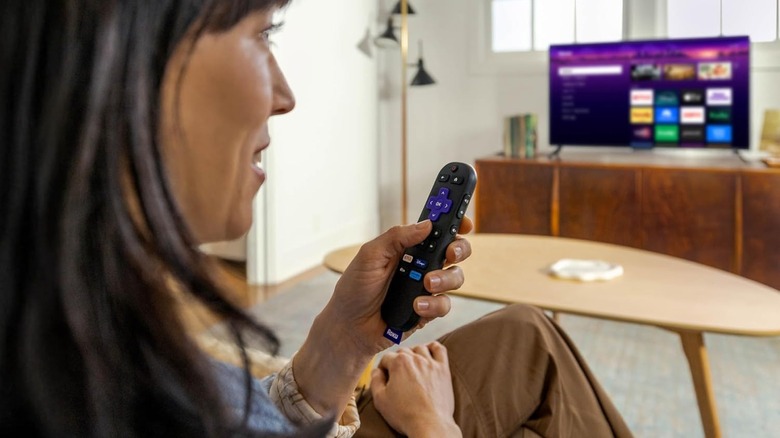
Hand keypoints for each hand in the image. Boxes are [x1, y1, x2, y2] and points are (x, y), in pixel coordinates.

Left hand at [320, 217, 473, 355]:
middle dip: (459, 249)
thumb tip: (426, 225)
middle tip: (450, 254)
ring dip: (445, 279)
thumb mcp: (370, 256)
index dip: (455, 224)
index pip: (437, 231)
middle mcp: (422, 266)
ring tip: (426, 283)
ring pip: (455, 278)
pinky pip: (444, 305)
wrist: (349, 327)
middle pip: (456, 251)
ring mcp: (427, 289)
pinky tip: (416, 306)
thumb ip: (397, 237)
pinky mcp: (428, 311)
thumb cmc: (355, 289)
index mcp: (409, 248)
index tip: (463, 223)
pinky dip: (433, 305)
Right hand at [370, 342, 460, 436]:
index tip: (384, 378)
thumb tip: (376, 372)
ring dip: (413, 354)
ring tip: (411, 366)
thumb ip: (375, 381)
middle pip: (402, 352)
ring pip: (420, 348)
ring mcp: (431, 363)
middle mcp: (415, 359)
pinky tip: (429, 355)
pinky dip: (433, 348)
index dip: (383, 368)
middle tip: (397, 375)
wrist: (429, 424)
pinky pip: (439, 350)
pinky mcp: (443, 370)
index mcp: (399, 363)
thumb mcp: (380, 400)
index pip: (386, 358)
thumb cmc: (405, 414)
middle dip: (397, 361)